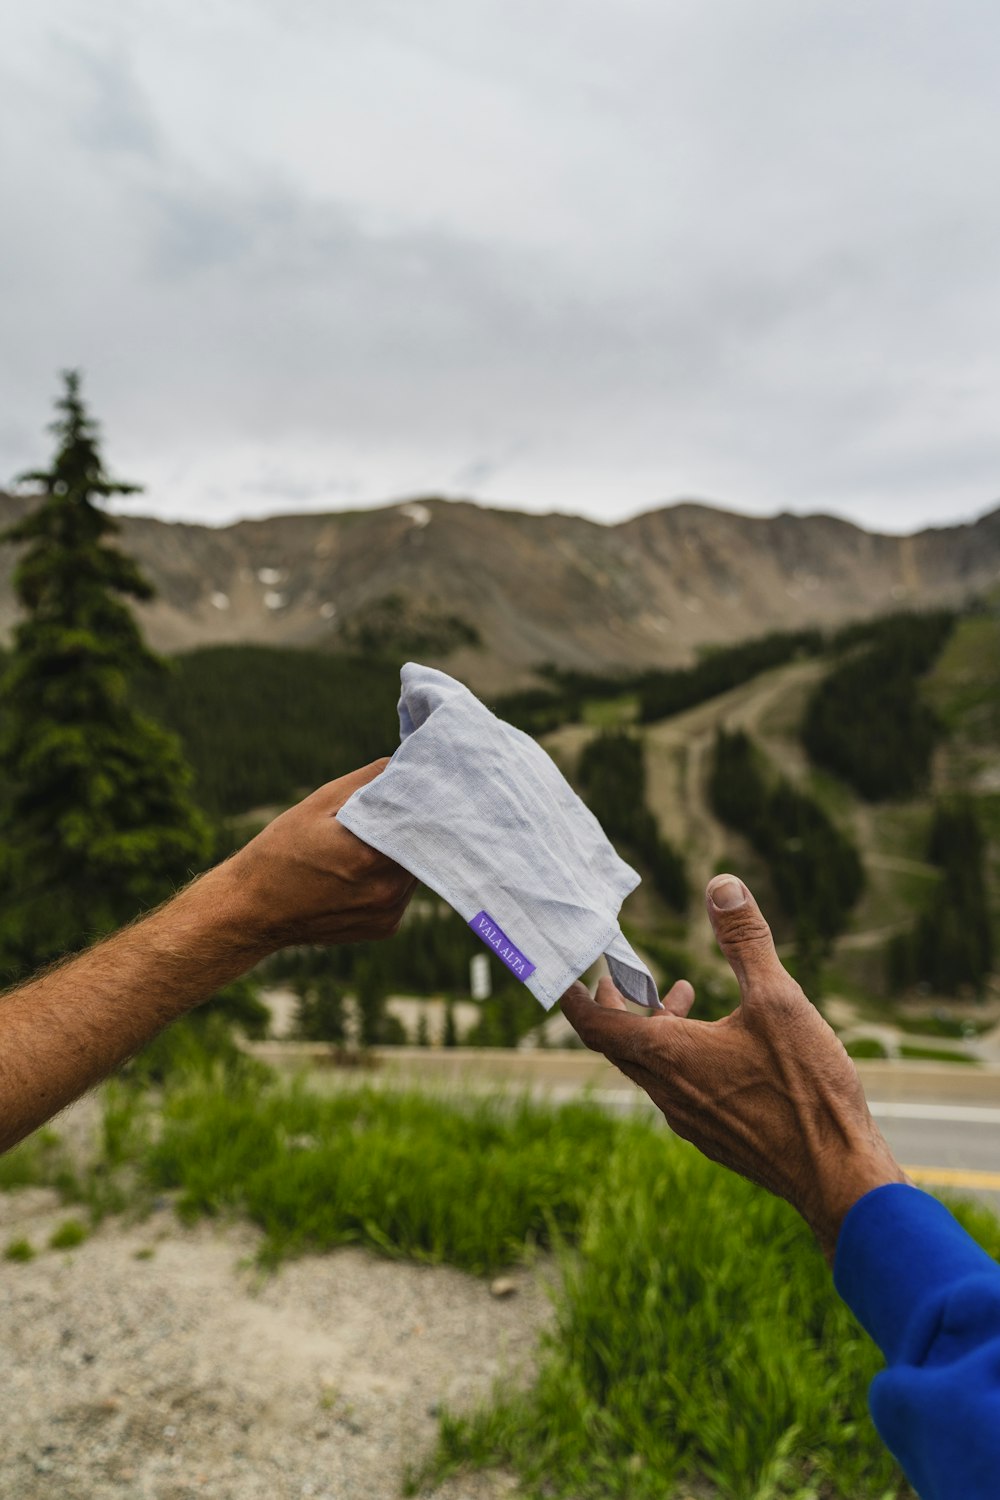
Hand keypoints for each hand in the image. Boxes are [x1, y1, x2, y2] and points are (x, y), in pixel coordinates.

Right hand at [215, 760, 415, 953]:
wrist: (255, 909)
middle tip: (392, 811)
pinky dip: (392, 877)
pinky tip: (363, 872)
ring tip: (371, 843)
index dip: (420, 800)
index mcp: (369, 855)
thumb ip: (367, 781)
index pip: (420, 819)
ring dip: (404, 853)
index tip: (414, 787)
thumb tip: (405, 762)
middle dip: (410, 826)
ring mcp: (388, 912)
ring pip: (416, 869)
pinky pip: (403, 892)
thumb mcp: (319, 804)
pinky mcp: (385, 927)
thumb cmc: (281, 851)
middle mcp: (386, 889)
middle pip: (422, 845)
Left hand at [561, 874, 905, 1260]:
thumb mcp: (778, 999)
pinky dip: (681, 1058)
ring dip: (656, 1029)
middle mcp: (669, 1092)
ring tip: (684, 996)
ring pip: (652, 1068)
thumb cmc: (805, 1088)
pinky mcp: (717, 1138)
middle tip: (625, 975)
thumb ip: (745, 941)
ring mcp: (691, 1121)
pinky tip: (723, 1046)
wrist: (837, 1176)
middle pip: (619, 1045)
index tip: (567, 977)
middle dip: (618, 1005)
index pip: (597, 1026)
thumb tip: (720, 886)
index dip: (577, 999)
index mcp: (669, 1056)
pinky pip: (680, 1091)